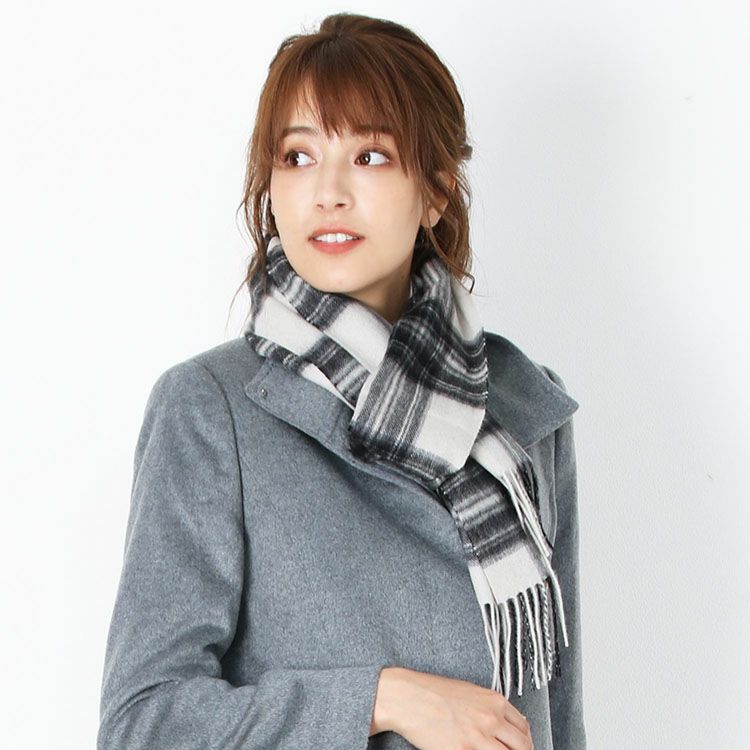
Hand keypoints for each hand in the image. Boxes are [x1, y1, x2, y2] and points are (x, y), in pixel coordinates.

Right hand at [375, 667, 532, 749]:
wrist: (408, 697)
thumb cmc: (434, 692)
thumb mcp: (469, 693)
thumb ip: (489, 708)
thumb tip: (504, 726)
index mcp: (494, 701)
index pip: (524, 728)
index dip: (525, 742)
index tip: (521, 747)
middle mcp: (491, 718)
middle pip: (523, 746)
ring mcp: (479, 737)